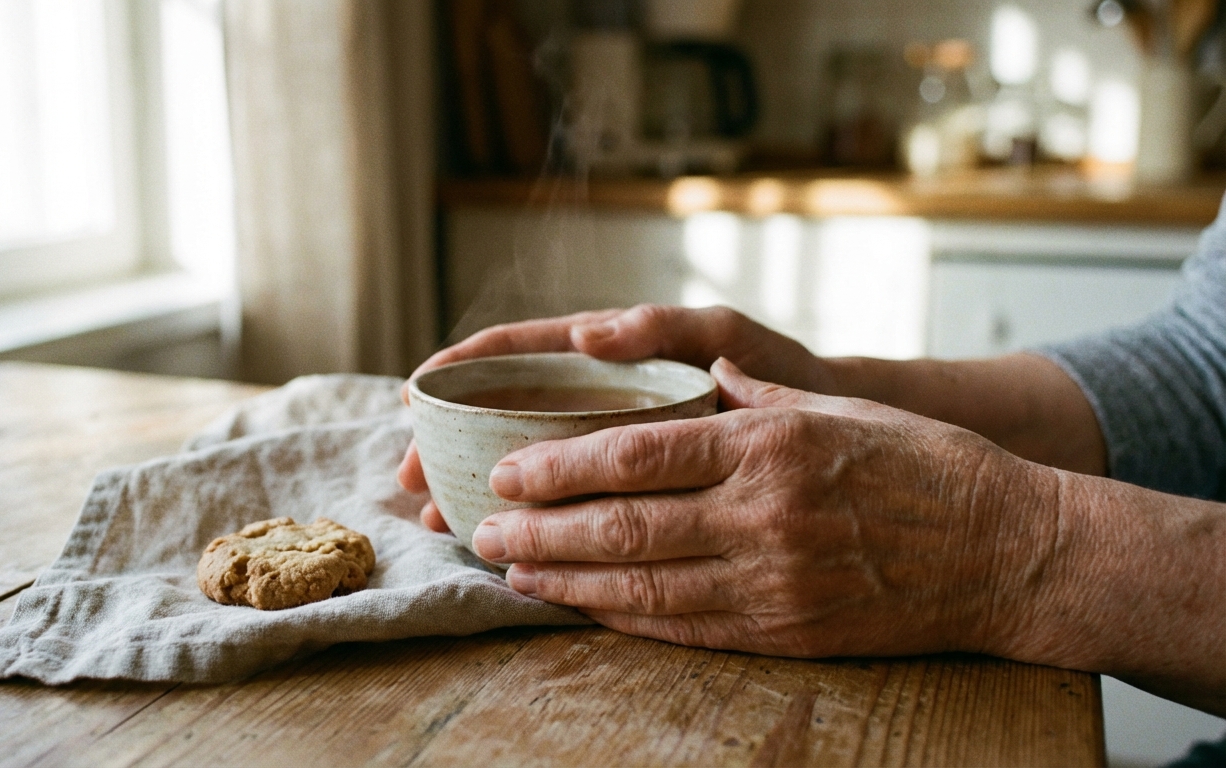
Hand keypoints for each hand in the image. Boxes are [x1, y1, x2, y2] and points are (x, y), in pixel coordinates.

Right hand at [398, 305, 833, 532]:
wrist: (839, 429)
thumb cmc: (786, 370)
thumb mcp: (727, 335)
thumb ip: (662, 328)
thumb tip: (585, 333)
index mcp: (616, 354)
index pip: (521, 352)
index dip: (465, 369)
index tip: (419, 391)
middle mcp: (606, 398)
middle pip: (508, 416)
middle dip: (452, 445)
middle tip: (407, 479)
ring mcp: (619, 447)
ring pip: (532, 468)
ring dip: (480, 492)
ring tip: (437, 523)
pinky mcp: (640, 494)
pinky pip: (576, 511)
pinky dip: (540, 528)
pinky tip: (510, 555)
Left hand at [468, 359, 1061, 658]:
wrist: (1008, 553)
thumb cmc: (927, 466)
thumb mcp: (839, 407)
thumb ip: (755, 397)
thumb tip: (695, 381)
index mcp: (769, 444)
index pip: (637, 455)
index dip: (560, 467)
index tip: (508, 471)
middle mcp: (763, 514)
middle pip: (623, 525)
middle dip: (540, 528)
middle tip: (483, 526)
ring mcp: (774, 581)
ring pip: (642, 585)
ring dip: (566, 579)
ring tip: (513, 570)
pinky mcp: (787, 632)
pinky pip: (685, 628)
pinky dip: (622, 618)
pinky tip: (582, 607)